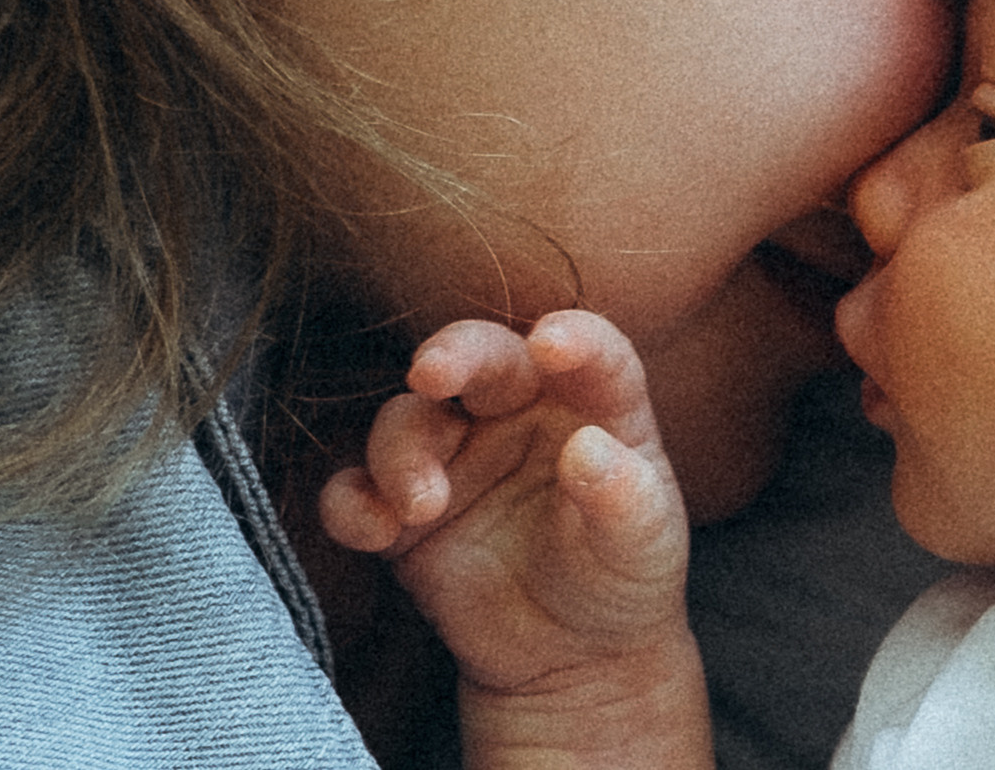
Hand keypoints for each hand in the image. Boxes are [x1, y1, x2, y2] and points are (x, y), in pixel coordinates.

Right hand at [319, 310, 692, 703]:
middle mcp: (517, 411)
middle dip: (452, 354)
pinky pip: (359, 491)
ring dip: (401, 449)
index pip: (590, 352)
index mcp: (589, 402)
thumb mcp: (643, 547)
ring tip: (424, 504)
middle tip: (429, 372)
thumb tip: (586, 450)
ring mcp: (456, 456)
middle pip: (481, 357)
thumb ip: (625, 498)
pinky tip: (370, 530)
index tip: (550, 342)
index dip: (574, 337)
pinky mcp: (407, 516)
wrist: (573, 656)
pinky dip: (351, 502)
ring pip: (409, 419)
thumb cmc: (621, 577)